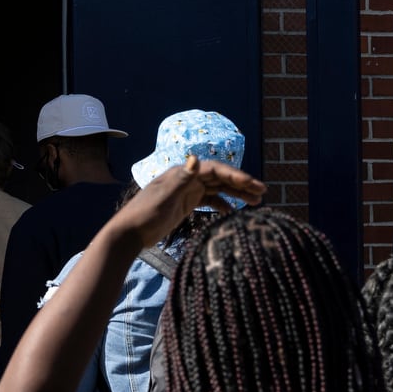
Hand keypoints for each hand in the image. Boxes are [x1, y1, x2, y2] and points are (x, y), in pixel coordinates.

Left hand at [104, 157, 264, 253]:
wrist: (130, 233)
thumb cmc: (145, 214)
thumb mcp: (164, 196)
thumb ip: (181, 178)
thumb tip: (194, 158)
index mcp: (183, 173)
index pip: (215, 169)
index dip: (236, 175)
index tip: (252, 184)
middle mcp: (187, 178)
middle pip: (220, 178)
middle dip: (241, 184)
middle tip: (263, 192)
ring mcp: (187, 191)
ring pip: (218, 189)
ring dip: (236, 194)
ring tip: (256, 202)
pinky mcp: (186, 204)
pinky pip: (210, 201)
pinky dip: (222, 204)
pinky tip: (233, 212)